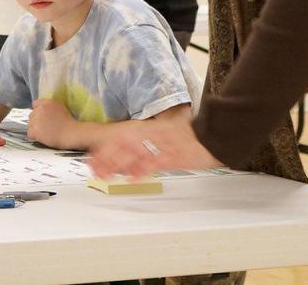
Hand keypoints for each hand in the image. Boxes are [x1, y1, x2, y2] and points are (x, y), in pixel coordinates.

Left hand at [28, 98, 75, 148]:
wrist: (71, 133)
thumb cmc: (69, 122)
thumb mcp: (60, 108)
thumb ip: (50, 107)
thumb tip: (43, 110)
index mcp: (47, 103)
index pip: (35, 104)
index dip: (38, 110)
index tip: (43, 117)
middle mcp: (40, 109)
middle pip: (31, 115)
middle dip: (36, 120)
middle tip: (45, 126)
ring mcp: (36, 120)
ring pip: (30, 124)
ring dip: (35, 128)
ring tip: (45, 133)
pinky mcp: (34, 130)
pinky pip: (30, 133)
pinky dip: (35, 136)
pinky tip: (43, 137)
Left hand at [87, 117, 222, 179]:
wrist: (215, 135)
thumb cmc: (193, 137)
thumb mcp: (168, 133)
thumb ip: (151, 141)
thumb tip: (135, 154)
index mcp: (151, 129)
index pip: (122, 136)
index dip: (105, 147)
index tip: (92, 157)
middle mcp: (153, 134)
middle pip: (124, 145)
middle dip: (106, 157)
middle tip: (92, 169)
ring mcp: (163, 144)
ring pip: (135, 153)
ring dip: (118, 164)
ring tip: (104, 175)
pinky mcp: (174, 155)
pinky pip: (156, 162)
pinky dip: (143, 170)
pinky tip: (132, 178)